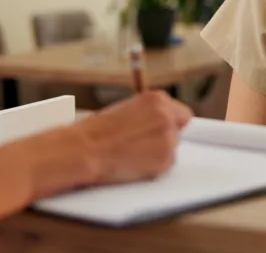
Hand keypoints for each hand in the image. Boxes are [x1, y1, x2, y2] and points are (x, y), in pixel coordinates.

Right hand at [72, 91, 192, 185]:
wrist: (84, 151)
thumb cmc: (96, 130)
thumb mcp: (125, 109)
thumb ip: (148, 113)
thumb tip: (160, 123)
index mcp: (157, 100)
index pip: (181, 113)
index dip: (170, 122)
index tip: (159, 128)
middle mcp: (167, 118)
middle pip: (177, 131)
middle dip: (162, 137)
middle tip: (139, 143)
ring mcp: (168, 141)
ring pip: (171, 149)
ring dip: (157, 152)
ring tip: (132, 153)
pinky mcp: (164, 163)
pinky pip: (165, 165)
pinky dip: (153, 166)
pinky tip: (133, 163)